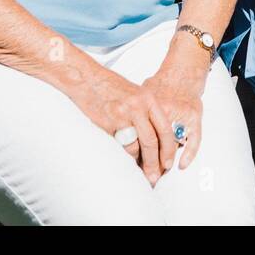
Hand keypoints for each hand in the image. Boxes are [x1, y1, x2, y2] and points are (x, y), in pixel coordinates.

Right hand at [72, 53, 206, 185]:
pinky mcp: (108, 123)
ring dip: (139, 162)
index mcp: (148, 99)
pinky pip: (120, 146)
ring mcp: (123, 115)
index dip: (168, 148)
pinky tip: (126, 161)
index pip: (164, 128)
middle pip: (152, 141)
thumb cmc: (108, 86)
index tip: (169, 162)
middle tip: (156, 176)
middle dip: (156, 162)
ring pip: (136, 147)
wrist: (86, 78)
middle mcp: (138, 106)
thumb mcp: (134, 93)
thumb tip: (154, 135)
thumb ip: (146, 111)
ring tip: (140, 172)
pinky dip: (124, 156)